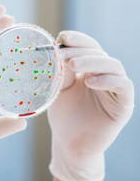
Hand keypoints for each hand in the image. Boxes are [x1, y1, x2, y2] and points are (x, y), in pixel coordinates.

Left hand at [48, 30, 133, 180]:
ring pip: (112, 65)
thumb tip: (58, 50)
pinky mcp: (123, 104)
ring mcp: (115, 89)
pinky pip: (123, 85)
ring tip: (72, 65)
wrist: (69, 144)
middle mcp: (104, 75)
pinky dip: (107, 80)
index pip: (88, 47)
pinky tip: (89, 82)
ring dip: (92, 62)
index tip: (62, 37)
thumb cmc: (63, 115)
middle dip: (80, 51)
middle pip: (99, 53)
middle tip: (63, 54)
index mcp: (88, 69)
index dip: (78, 40)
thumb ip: (60, 72)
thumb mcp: (58, 89)